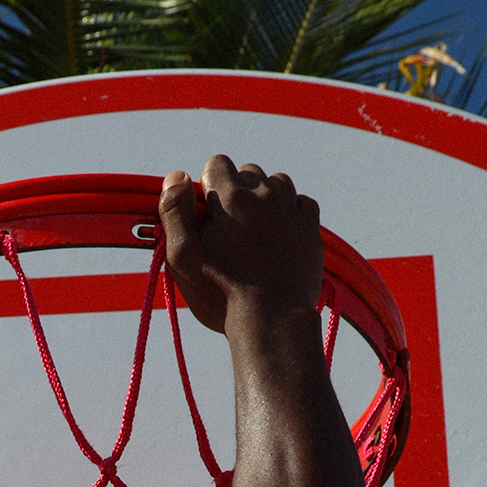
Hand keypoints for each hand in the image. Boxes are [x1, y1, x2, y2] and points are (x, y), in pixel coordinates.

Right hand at [158, 157, 323, 334]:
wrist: (272, 322)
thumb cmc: (222, 294)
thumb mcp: (184, 257)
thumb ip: (175, 212)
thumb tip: (176, 175)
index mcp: (232, 199)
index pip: (216, 163)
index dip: (207, 186)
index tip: (206, 216)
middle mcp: (266, 196)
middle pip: (247, 171)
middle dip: (236, 191)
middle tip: (228, 230)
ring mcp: (292, 212)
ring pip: (277, 182)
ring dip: (264, 197)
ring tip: (254, 230)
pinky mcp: (311, 230)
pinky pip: (302, 202)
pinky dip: (291, 210)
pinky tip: (279, 232)